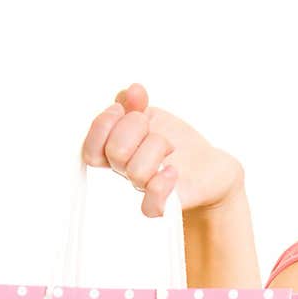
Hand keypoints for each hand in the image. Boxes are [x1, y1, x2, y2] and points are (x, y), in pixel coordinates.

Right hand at [81, 81, 244, 219]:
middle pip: (116, 152)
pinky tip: (172, 171)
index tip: (123, 109)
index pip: (90, 148)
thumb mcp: (151, 116)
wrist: (207, 167)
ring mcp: (143, 188)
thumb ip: (133, 103)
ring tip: (169, 147)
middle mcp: (124, 171)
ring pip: (136, 171)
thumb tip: (134, 91)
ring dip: (157, 147)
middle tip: (152, 128)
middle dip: (136, 128)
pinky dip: (161, 185)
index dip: (104, 124)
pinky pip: (150, 206)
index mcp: (113, 151)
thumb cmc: (174, 142)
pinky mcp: (163, 205)